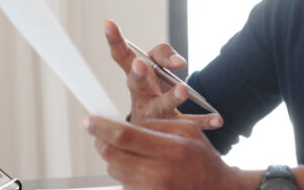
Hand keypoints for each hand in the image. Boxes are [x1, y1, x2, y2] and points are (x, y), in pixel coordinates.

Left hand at [84, 117, 250, 189]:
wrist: (215, 189)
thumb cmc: (201, 158)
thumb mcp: (189, 131)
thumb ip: (157, 124)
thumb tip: (124, 124)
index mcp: (172, 150)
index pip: (125, 136)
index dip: (102, 128)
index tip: (88, 121)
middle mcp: (160, 173)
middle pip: (113, 155)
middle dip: (102, 142)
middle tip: (100, 134)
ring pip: (115, 169)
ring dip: (115, 158)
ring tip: (133, 152)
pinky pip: (122, 183)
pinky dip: (126, 173)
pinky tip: (142, 169)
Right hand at [105, 20, 220, 128]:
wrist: (152, 130)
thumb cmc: (153, 90)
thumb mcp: (155, 68)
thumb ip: (164, 55)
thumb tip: (179, 62)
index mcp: (135, 78)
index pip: (122, 57)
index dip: (115, 40)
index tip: (108, 22)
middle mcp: (140, 96)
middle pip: (135, 84)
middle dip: (137, 74)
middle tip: (140, 64)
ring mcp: (153, 114)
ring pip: (161, 106)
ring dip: (172, 97)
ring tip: (183, 89)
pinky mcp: (170, 127)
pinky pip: (189, 123)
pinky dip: (204, 120)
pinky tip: (217, 119)